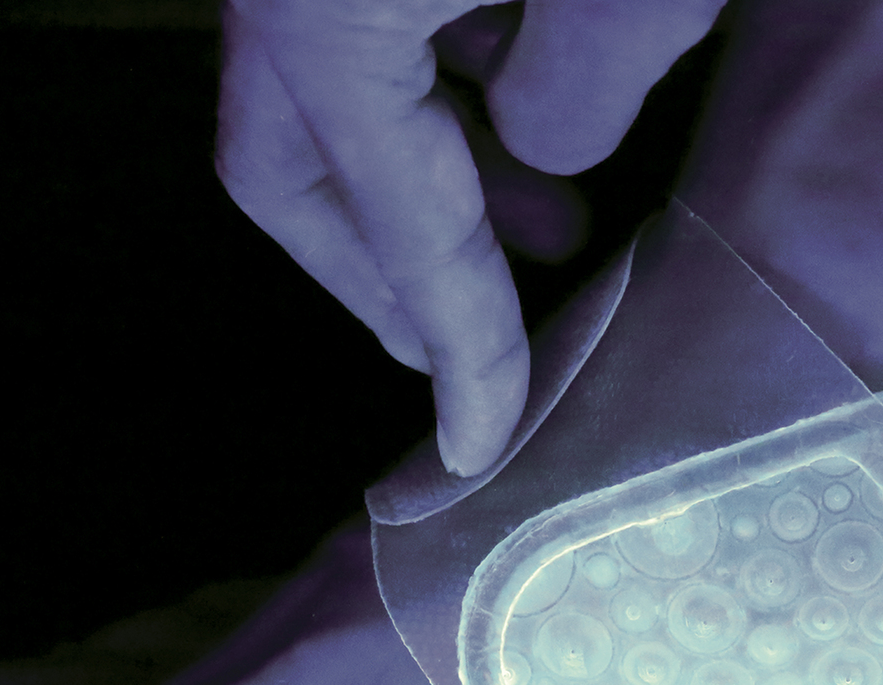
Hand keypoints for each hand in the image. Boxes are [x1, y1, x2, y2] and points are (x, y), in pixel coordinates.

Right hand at [215, 0, 727, 474]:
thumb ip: (589, 84)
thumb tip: (552, 149)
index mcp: (318, 13)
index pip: (396, 221)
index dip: (457, 341)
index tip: (479, 443)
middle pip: (293, 167)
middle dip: (388, 273)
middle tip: (484, 349)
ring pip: (334, 89)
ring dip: (432, 169)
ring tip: (556, 223)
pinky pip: (376, 14)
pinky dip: (447, 74)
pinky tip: (535, 86)